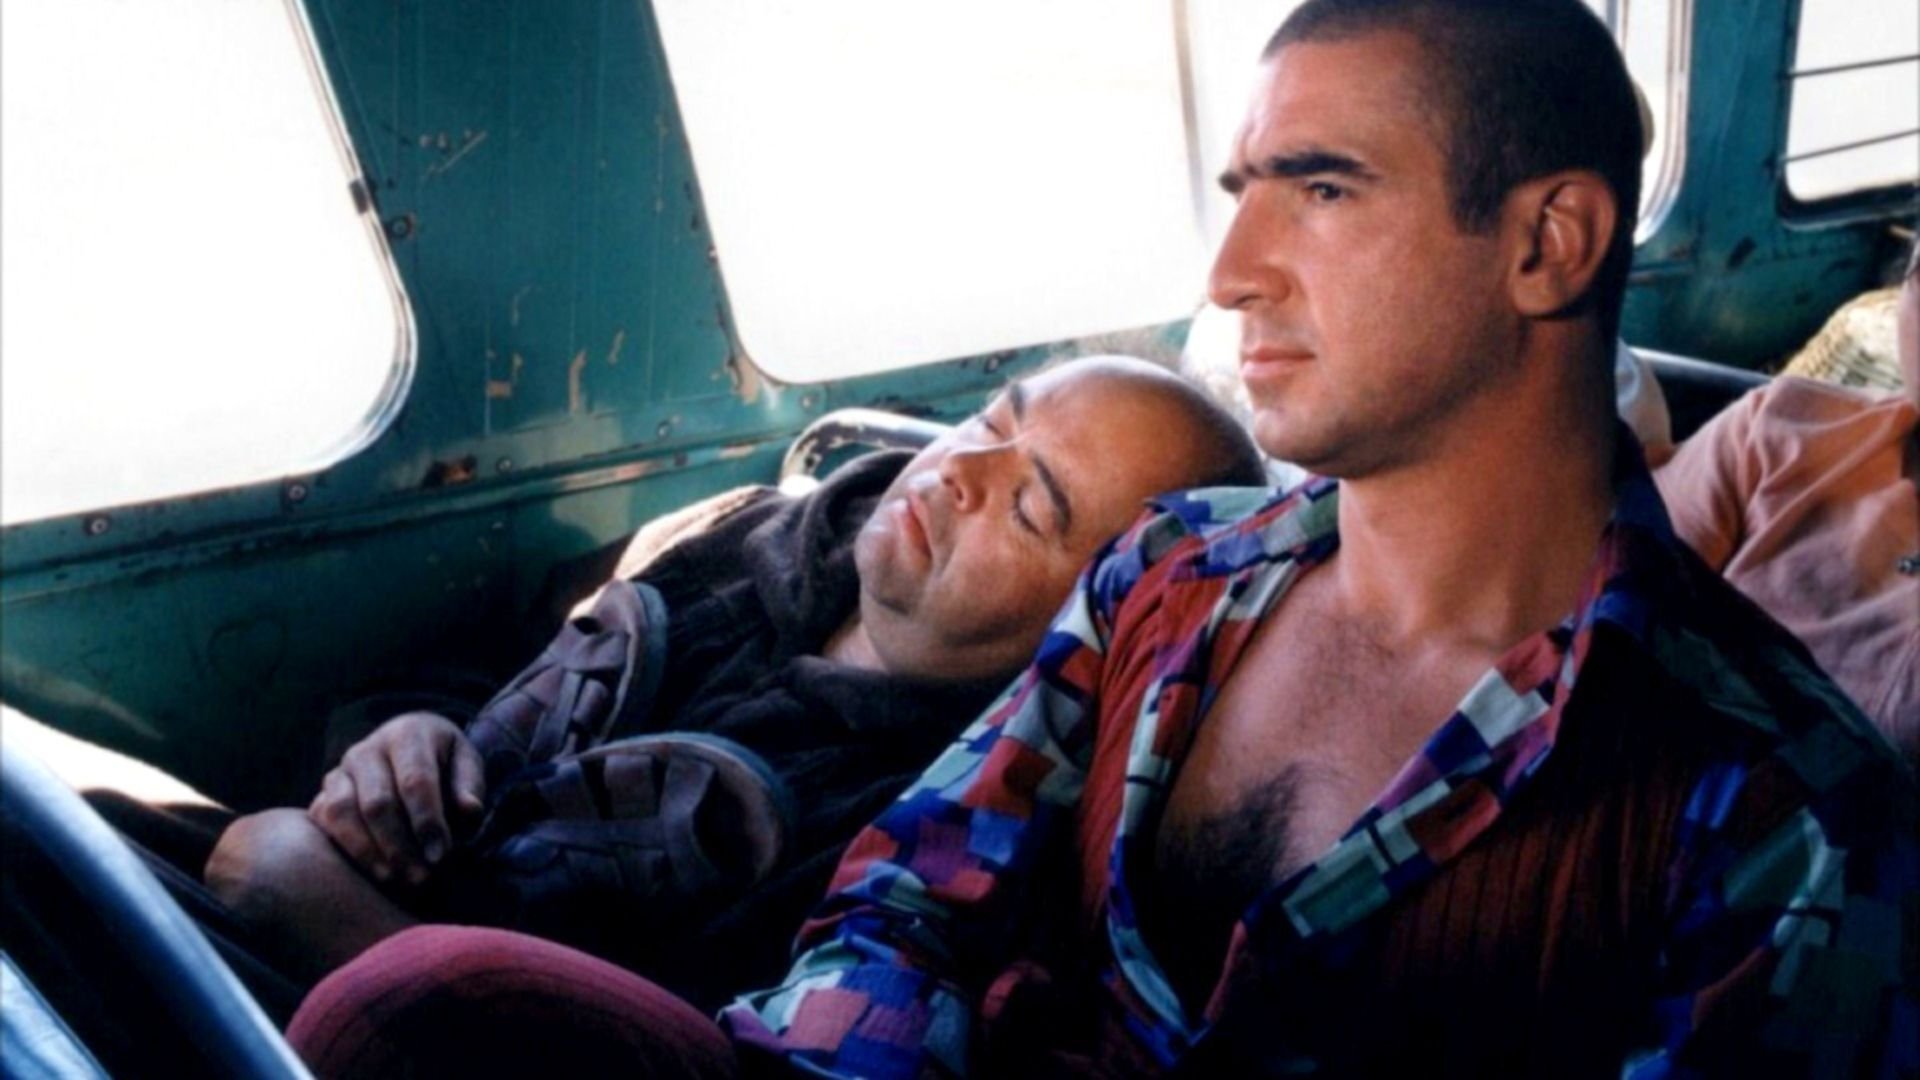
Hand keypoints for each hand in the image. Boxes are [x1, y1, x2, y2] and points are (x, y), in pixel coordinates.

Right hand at [307, 711, 484, 886]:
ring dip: (368, 852)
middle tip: (421, 878)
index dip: (428, 821)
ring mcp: (339, 771)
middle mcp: (367, 749)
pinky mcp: (322, 795)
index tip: (440, 855)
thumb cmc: (444, 766)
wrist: (409, 754)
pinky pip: (323, 823)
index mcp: (408, 734)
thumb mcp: (466, 767)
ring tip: (394, 880)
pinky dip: (344, 850)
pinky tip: (369, 874)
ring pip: (342, 812)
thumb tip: (469, 810)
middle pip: (378, 802)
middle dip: (400, 846)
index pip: (415, 780)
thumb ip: (469, 788)